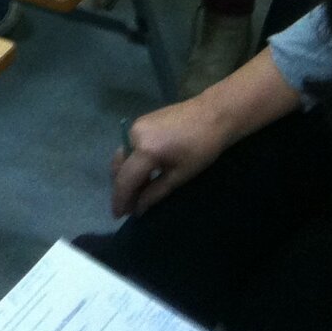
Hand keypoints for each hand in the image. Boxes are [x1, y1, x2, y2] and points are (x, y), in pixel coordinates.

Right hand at [110, 96, 236, 217]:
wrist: (213, 114)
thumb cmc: (202, 149)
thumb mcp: (180, 176)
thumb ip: (155, 193)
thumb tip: (139, 209)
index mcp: (144, 150)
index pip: (124, 180)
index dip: (120, 199)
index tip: (118, 216)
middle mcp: (133, 136)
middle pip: (118, 167)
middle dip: (120, 188)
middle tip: (128, 207)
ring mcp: (136, 126)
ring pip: (122, 156)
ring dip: (125, 175)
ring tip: (135, 192)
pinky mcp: (141, 121)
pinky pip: (129, 146)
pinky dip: (132, 162)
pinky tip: (142, 173)